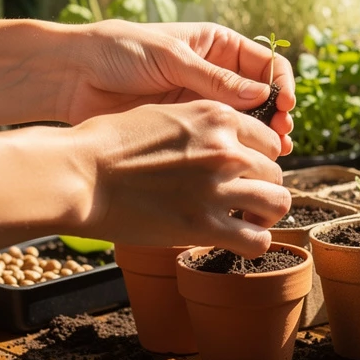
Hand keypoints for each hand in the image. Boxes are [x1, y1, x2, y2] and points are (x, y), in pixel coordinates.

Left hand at [57, 20, 294, 154]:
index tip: (285, 104)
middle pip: (261, 95)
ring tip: (272, 153)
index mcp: (217, 46)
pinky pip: (220, 139)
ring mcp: (201, 103)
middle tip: (281, 135)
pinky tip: (245, 162)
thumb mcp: (171, 59)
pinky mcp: (186, 127)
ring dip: (262, 136)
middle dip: (277, 114)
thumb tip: (261, 95)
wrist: (73, 76)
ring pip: (246, 121)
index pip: (264, 63)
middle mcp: (215, 74)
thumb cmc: (118, 51)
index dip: (280, 83)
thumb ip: (215, 79)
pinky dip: (237, 150)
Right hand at [76, 100, 289, 256]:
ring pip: (278, 203)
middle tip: (245, 201)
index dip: (260, 158)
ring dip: (266, 215)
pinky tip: (238, 242)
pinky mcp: (204, 224)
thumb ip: (202, 126)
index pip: (269, 139)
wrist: (81, 173)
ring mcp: (218, 187)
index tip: (246, 172)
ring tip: (248, 222)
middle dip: (264, 187)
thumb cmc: (109, 143)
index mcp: (218, 116)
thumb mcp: (165, 115)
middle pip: (276, 171)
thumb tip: (220, 140)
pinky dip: (254, 244)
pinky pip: (256, 240)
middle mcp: (227, 148)